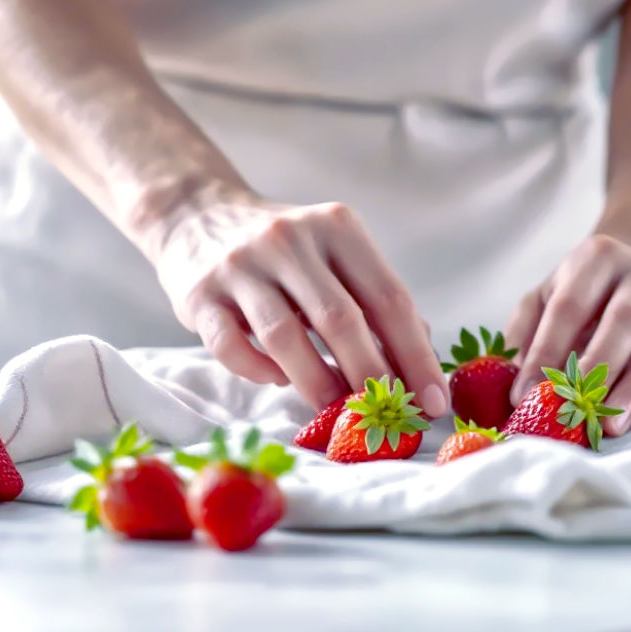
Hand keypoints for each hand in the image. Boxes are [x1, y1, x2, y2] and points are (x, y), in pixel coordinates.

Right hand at [151, 192, 447, 416]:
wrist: (197, 215)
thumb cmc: (286, 250)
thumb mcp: (336, 254)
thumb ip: (375, 298)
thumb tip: (420, 361)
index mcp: (337, 227)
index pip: (388, 298)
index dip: (416, 356)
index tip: (434, 402)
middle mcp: (289, 239)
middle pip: (340, 319)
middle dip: (371, 377)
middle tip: (386, 416)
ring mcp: (241, 265)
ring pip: (284, 337)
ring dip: (316, 383)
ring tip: (335, 411)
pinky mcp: (199, 294)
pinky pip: (231, 346)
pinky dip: (259, 371)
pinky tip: (278, 380)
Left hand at [506, 234, 630, 434]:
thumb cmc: (587, 294)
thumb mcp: (548, 294)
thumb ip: (526, 327)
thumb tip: (511, 374)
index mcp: (600, 257)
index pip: (570, 306)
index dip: (546, 352)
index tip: (524, 395)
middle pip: (626, 321)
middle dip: (598, 370)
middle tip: (575, 411)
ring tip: (613, 423)